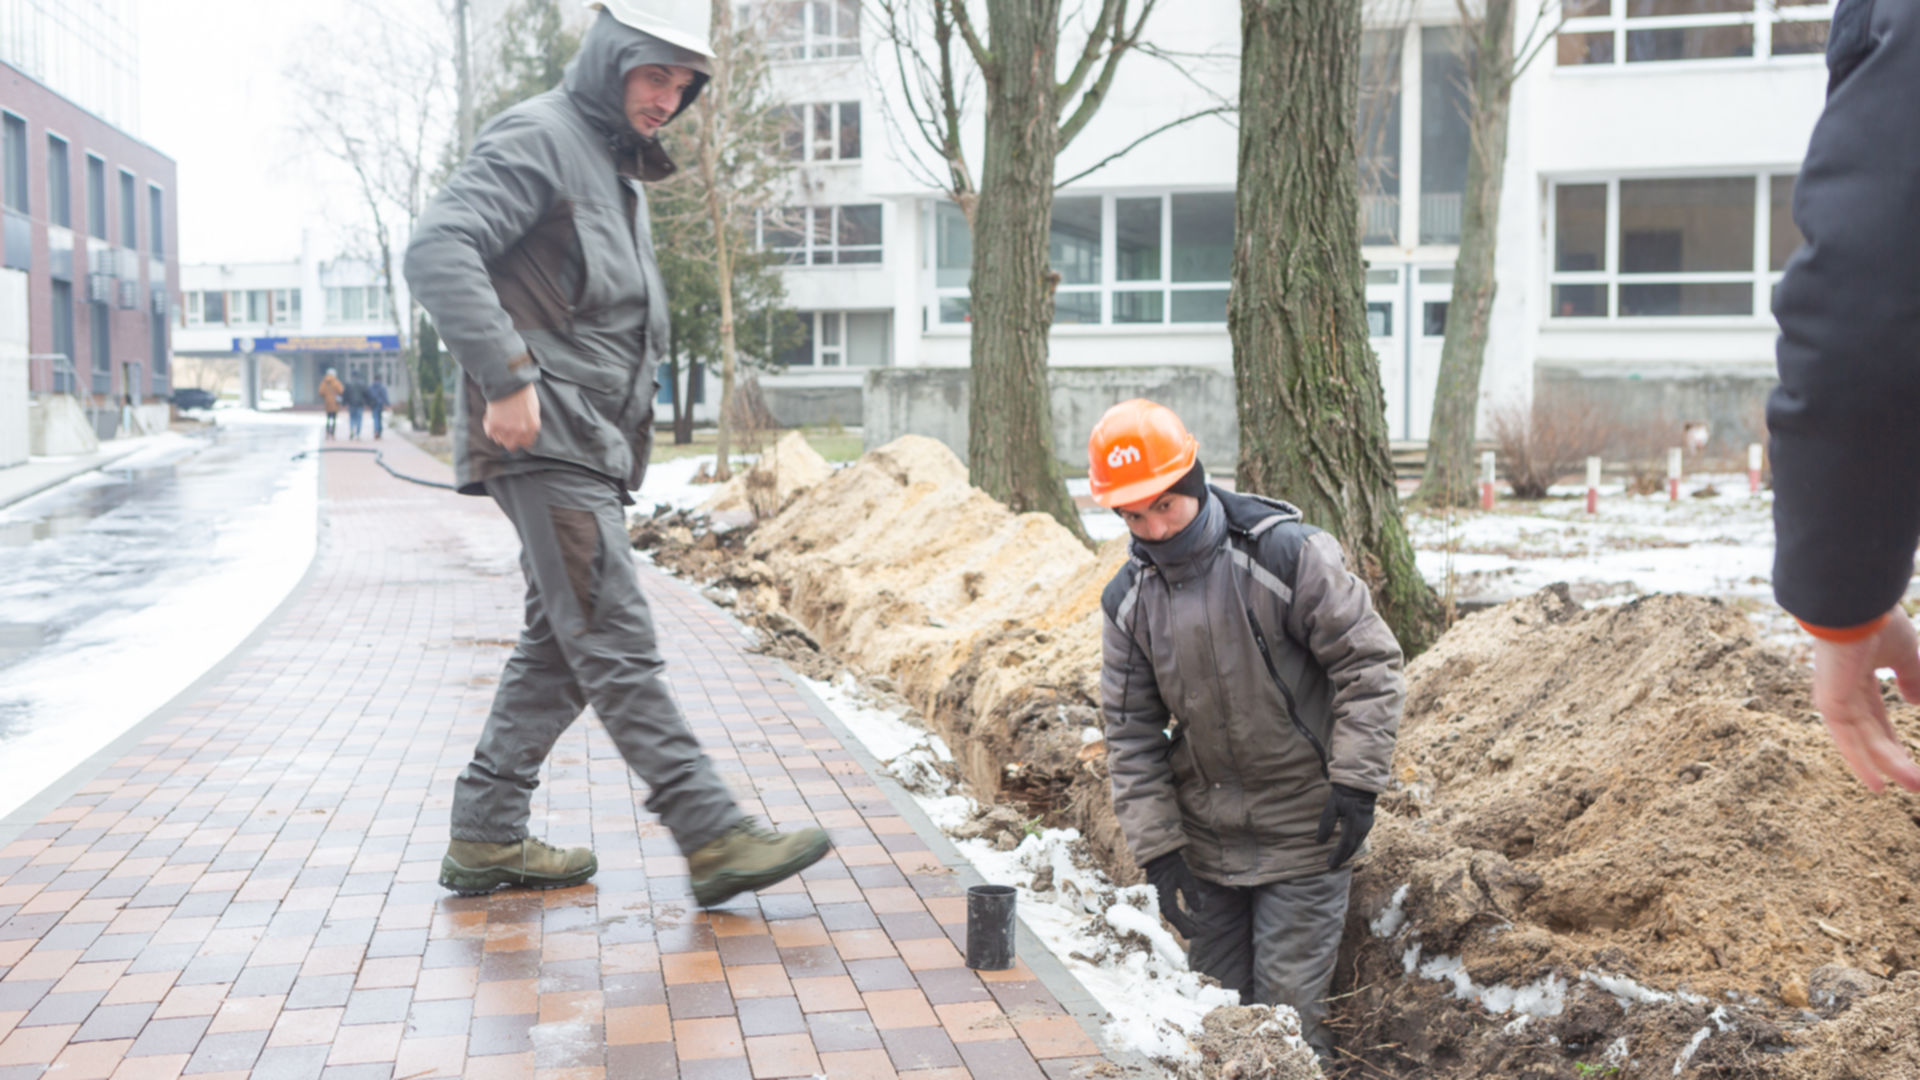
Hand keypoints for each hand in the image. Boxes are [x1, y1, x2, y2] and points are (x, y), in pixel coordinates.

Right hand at [484, 381, 540, 451]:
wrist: (508, 380)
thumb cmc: (522, 390)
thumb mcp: (533, 407)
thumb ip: (530, 422)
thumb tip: (526, 431)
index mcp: (533, 427)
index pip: (526, 443)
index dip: (520, 439)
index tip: (515, 435)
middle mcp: (521, 431)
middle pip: (511, 445)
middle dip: (507, 439)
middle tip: (503, 429)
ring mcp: (507, 430)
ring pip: (499, 441)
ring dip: (497, 432)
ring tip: (497, 419)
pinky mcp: (494, 426)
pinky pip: (489, 433)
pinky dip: (488, 425)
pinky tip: (490, 416)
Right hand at [1143, 850, 1203, 937]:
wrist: (1158, 855)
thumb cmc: (1172, 865)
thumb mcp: (1186, 879)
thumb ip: (1191, 895)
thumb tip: (1198, 911)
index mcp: (1165, 897)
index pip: (1175, 917)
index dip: (1185, 926)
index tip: (1196, 933)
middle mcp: (1159, 900)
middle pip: (1172, 918)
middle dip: (1185, 926)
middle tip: (1198, 932)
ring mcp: (1157, 898)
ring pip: (1170, 914)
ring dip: (1182, 921)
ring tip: (1194, 926)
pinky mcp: (1158, 895)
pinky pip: (1168, 909)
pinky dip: (1177, 914)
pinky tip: (1184, 916)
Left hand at [1316, 783, 1375, 870]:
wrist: (1359, 784)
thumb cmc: (1343, 794)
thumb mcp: (1332, 807)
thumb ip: (1326, 824)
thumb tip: (1319, 842)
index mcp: (1355, 824)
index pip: (1346, 845)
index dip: (1338, 856)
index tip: (1330, 865)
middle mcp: (1363, 828)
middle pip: (1352, 848)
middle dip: (1342, 857)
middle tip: (1330, 865)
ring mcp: (1367, 826)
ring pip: (1357, 844)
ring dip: (1347, 853)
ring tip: (1336, 859)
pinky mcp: (1367, 824)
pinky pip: (1359, 839)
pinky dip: (1351, 846)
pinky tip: (1344, 849)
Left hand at [1810, 607, 1919, 792]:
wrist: (1857, 602)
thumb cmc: (1878, 621)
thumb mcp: (1904, 655)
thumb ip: (1911, 678)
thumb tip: (1917, 703)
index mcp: (1855, 679)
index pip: (1874, 719)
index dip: (1891, 741)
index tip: (1909, 764)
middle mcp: (1840, 691)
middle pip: (1868, 735)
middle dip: (1891, 759)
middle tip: (1915, 785)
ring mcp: (1832, 696)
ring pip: (1862, 741)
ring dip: (1888, 765)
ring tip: (1913, 786)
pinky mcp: (1829, 700)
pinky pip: (1850, 737)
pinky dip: (1867, 760)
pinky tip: (1882, 781)